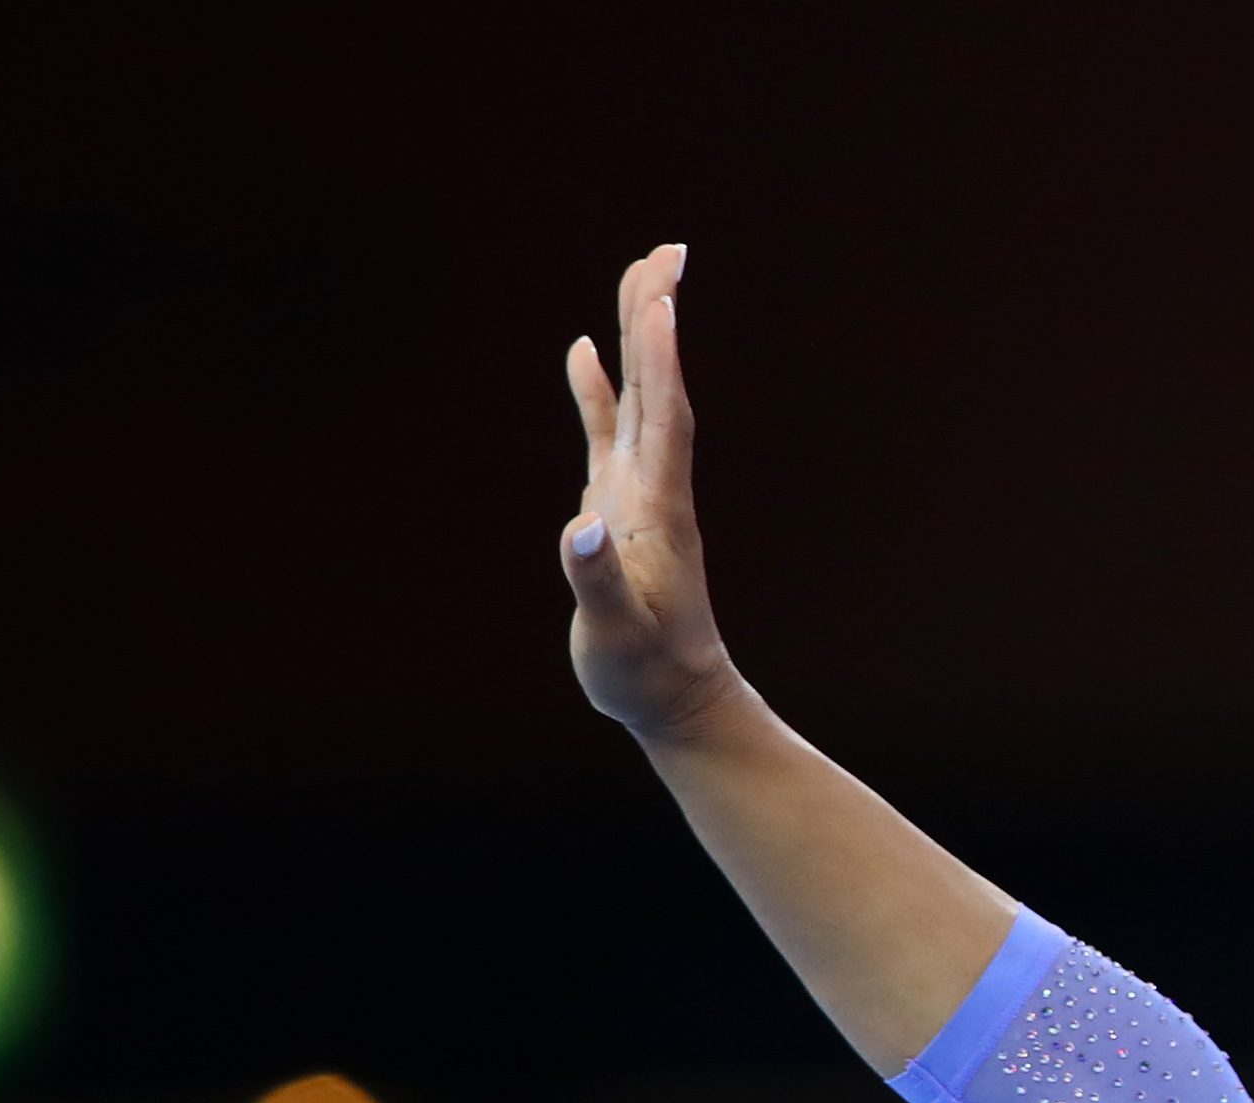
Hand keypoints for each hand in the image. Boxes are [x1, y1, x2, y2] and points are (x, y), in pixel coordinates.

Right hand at [560, 244, 743, 740]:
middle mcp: (653, 488)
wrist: (673, 701)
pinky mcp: (617, 508)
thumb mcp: (617, 634)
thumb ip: (597, 581)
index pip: (663, 416)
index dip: (660, 357)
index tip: (661, 294)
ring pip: (639, 397)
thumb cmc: (645, 674)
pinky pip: (605, 432)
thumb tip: (580, 528)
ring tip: (636, 274)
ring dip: (637, 337)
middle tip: (667, 250)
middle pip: (660, 386)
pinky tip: (582, 353)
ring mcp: (636, 493)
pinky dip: (596, 390)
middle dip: (658, 318)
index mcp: (657, 509)